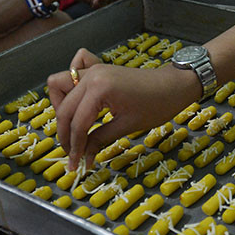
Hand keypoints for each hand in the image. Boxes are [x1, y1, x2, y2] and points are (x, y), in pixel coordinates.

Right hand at [48, 56, 195, 170]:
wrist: (174, 85)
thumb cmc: (157, 105)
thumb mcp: (128, 126)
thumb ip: (100, 139)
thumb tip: (83, 157)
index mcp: (99, 89)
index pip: (78, 122)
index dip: (75, 146)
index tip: (75, 165)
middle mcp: (91, 76)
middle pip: (65, 108)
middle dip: (65, 133)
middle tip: (73, 153)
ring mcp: (93, 70)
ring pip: (60, 86)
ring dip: (61, 108)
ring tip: (72, 128)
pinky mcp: (97, 70)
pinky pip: (72, 74)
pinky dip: (69, 87)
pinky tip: (78, 103)